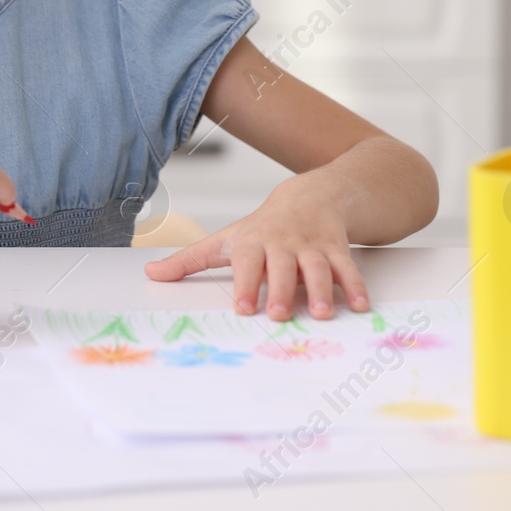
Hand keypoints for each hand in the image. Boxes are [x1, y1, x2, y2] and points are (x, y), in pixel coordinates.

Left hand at [142, 176, 368, 319]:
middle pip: (282, 267)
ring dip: (322, 290)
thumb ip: (188, 261)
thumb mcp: (223, 240)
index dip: (246, 284)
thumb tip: (149, 274)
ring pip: (318, 267)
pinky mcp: (337, 249)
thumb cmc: (260, 228)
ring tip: (322, 314)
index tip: (243, 308)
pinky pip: (348, 267)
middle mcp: (283, 243)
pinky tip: (360, 305)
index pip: (247, 263)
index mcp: (253, 242)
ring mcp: (312, 245)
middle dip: (281, 290)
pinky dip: (356, 286)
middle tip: (279, 315)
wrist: (310, 196)